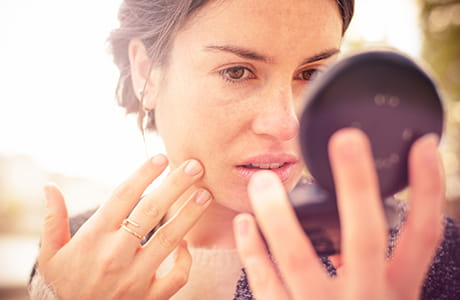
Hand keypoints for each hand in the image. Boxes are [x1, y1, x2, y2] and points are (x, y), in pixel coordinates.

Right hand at [38, 155, 211, 298]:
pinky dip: (185, 260)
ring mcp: (135, 278)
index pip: (122, 197)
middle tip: (195, 165)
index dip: (143, 175)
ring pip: (168, 240)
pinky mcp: (149, 298)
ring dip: (189, 214)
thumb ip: (52, 220)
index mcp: (93, 239)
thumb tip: (49, 187)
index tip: (161, 158)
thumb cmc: (63, 284)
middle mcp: (115, 256)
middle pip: (151, 212)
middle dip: (176, 185)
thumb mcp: (50, 254)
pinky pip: (176, 277)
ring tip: (205, 193)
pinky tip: (186, 244)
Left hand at [234, 128, 443, 299]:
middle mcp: (367, 299)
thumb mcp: (387, 296)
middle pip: (366, 237)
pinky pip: (266, 284)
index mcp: (398, 291)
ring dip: (279, 217)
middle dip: (357, 187)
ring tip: (261, 181)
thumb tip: (373, 212)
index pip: (422, 235)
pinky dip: (252, 252)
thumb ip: (383, 263)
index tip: (421, 146)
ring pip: (299, 260)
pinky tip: (242, 223)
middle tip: (345, 140)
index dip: (426, 190)